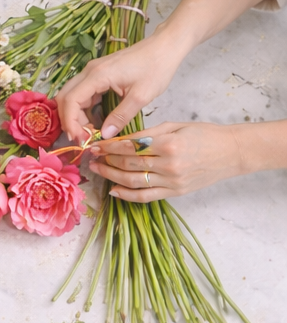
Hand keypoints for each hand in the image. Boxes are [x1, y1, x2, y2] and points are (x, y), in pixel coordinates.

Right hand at [55, 32, 184, 144]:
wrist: (165, 47)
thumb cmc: (156, 68)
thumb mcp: (141, 96)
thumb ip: (121, 117)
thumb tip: (104, 136)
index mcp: (97, 75)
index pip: (71, 100)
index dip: (70, 122)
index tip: (80, 139)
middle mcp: (90, 71)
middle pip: (66, 97)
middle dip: (69, 120)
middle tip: (82, 138)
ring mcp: (93, 71)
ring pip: (72, 95)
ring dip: (75, 115)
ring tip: (88, 133)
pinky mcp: (99, 74)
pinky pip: (83, 93)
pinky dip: (83, 108)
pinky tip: (93, 121)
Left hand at [88, 121, 247, 201]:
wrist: (230, 152)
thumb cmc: (204, 134)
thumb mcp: (174, 126)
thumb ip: (147, 134)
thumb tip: (120, 139)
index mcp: (168, 144)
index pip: (129, 146)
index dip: (109, 146)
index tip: (96, 144)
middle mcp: (168, 165)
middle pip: (128, 163)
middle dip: (106, 159)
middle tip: (92, 156)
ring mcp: (171, 181)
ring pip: (132, 181)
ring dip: (111, 176)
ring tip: (97, 170)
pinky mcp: (175, 193)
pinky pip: (145, 197)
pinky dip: (127, 195)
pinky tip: (113, 190)